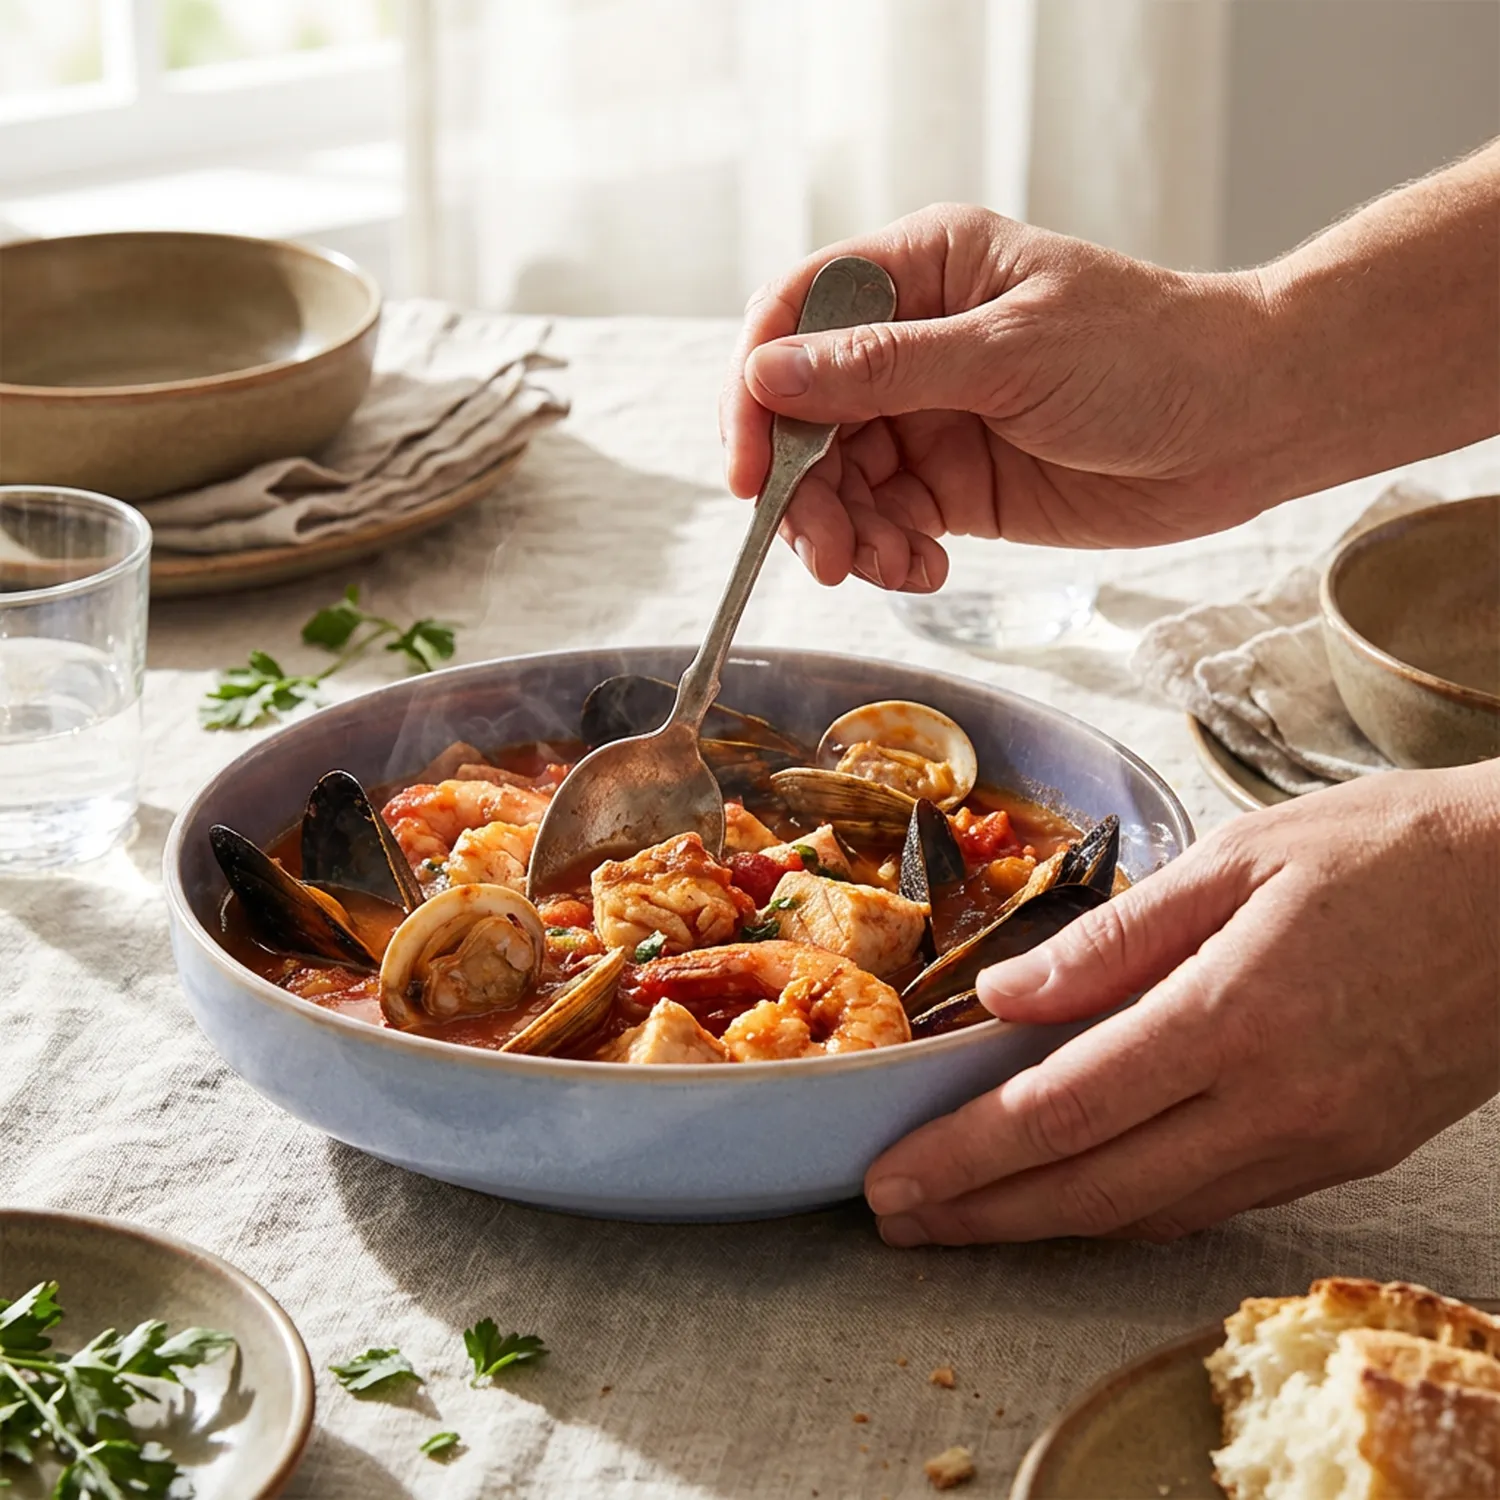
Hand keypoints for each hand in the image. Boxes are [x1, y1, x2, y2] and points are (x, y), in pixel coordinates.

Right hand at [720, 204, 1267, 590]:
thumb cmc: (1148, 354)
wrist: (1243, 425)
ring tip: (884, 568)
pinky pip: (887, 524)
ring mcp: (931, 416)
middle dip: (802, 489)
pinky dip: (889, 556)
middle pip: (805, 415)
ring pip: (839, 481)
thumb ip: (884, 369)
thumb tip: (768, 375)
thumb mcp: (1009, 352)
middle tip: (822, 551)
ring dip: (845, 533)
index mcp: (924, 272)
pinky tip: (924, 571)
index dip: (758, 390)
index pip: (797, 317)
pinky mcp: (954, 485)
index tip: (750, 467)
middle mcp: (913, 344)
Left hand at [863, 762, 1499, 1243]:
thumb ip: (1113, 940)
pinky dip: (1129, 1209)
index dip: (963, 1155)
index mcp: (1230, 1014)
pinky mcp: (1348, 1157)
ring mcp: (1316, 1143)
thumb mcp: (1238, 861)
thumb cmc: (1386, 853)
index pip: (1061, 1109)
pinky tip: (1079, 1198)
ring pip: (1151, 1212)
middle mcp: (1271, 1103)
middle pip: (1093, 1188)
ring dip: (1046, 1225)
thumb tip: (1004, 998)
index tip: (890, 1178)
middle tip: (897, 1220)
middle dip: (981, 1214)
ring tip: (964, 1220)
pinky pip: (1213, 1203)